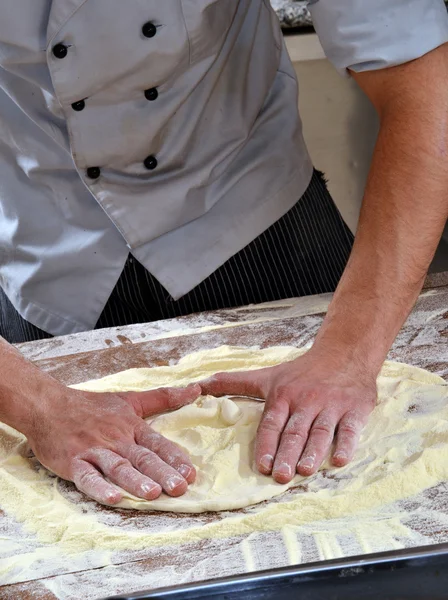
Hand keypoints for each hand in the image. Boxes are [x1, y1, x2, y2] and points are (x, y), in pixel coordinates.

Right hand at [26, 382, 200, 504]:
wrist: (48, 406)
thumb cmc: (90, 405)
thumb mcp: (130, 399)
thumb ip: (163, 397)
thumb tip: (196, 390)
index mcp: (131, 426)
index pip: (157, 443)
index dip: (174, 457)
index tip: (191, 472)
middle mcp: (116, 439)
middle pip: (142, 457)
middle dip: (162, 473)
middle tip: (180, 488)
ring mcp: (94, 451)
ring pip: (118, 467)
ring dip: (135, 481)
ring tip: (153, 494)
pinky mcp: (74, 463)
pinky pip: (88, 477)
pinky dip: (100, 488)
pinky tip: (113, 498)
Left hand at [200, 348, 376, 483]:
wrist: (343, 354)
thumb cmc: (300, 371)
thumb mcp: (266, 375)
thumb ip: (232, 382)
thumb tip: (197, 385)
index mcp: (283, 396)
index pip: (273, 423)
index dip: (267, 444)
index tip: (263, 465)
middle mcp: (306, 401)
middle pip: (295, 431)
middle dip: (287, 454)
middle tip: (280, 476)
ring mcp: (331, 405)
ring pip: (320, 431)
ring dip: (313, 452)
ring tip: (304, 471)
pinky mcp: (354, 409)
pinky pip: (350, 429)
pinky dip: (346, 444)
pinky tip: (339, 460)